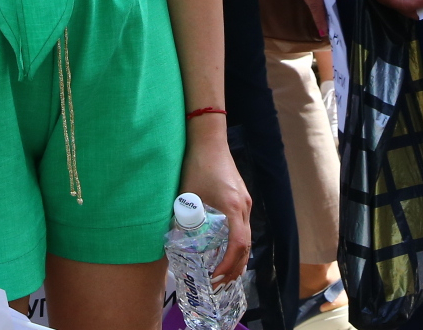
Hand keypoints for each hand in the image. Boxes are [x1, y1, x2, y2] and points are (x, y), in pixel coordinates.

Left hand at [179, 124, 251, 287]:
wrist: (208, 139)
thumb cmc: (196, 165)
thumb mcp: (187, 195)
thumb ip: (184, 218)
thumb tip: (175, 242)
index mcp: (232, 208)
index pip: (238, 245)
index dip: (228, 264)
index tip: (215, 276)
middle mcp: (243, 206)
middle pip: (246, 245)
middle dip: (235, 267)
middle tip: (219, 283)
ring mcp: (244, 201)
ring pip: (246, 236)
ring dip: (238, 256)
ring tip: (225, 273)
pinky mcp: (241, 196)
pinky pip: (243, 226)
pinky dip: (237, 242)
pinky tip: (227, 248)